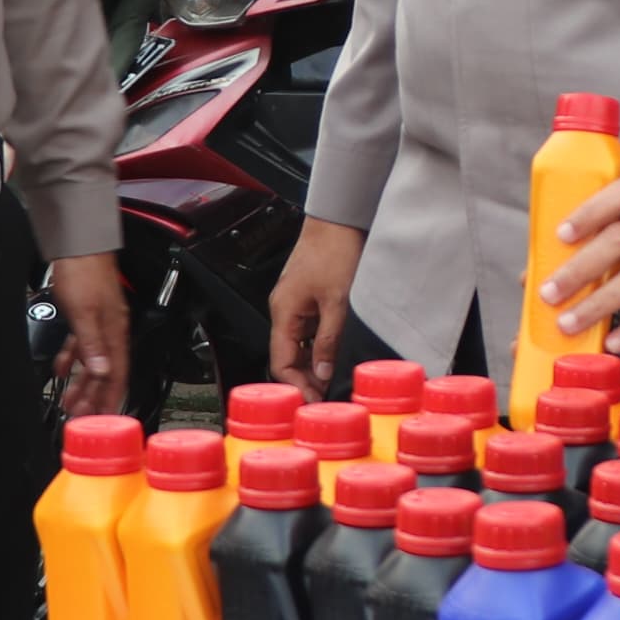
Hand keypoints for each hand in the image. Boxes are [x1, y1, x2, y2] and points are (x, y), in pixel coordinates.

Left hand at [48, 251, 129, 416]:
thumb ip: (92, 344)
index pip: (117, 374)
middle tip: (81, 418)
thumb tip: (102, 372)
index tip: (104, 419)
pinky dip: (73, 359)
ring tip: (70, 401)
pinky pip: (82, 345)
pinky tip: (62, 369)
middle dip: (94, 397)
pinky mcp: (87, 314)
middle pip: (105, 372)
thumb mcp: (84, 313)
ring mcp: (99, 322)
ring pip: (93, 361)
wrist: (77, 242)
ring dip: (82, 383)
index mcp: (115, 332)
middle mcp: (111, 330)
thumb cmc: (84, 271)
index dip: (111, 399)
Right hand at [270, 218, 361, 393]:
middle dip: (305, 379)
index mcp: (283, 311)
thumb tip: (322, 373)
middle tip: (327, 395)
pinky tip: (337, 355)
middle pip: (288, 357)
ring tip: (335, 379)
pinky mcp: (309, 300)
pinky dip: (321, 347)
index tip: (314, 400)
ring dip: (315, 365)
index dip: (295, 385)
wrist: (340, 220)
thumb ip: (329, 340)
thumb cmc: (334, 249)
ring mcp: (297, 305)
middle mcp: (284, 310)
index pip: (279, 362)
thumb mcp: (338, 301)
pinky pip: (310, 332)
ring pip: (300, 346)